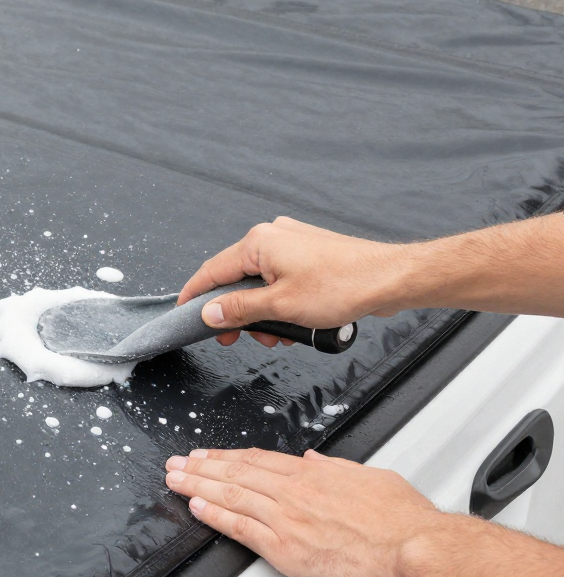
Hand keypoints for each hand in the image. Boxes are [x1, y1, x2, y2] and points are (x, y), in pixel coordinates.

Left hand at [166, 446, 563, 576]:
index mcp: (314, 474)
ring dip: (197, 484)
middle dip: (201, 466)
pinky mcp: (286, 548)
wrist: (416, 547)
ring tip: (174, 479)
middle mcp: (294, 492)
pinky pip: (240, 528)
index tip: (208, 455)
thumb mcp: (369, 477)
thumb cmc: (403, 519)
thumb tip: (314, 459)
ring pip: (231, 494)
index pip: (258, 460)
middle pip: (236, 472)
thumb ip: (336, 468)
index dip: (228, 457)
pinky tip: (195, 506)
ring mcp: (287, 519)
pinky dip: (214, 514)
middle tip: (176, 463)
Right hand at [176, 217, 410, 346]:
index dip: (195, 296)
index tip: (185, 313)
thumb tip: (209, 312)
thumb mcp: (281, 306)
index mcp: (259, 242)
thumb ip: (239, 309)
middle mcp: (273, 237)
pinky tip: (293, 323)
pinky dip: (280, 302)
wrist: (390, 278)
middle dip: (238, 313)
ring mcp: (293, 243)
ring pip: (261, 283)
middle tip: (237, 339)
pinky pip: (281, 279)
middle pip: (237, 279)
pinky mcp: (309, 253)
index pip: (212, 271)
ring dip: (263, 312)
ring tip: (278, 336)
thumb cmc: (344, 285)